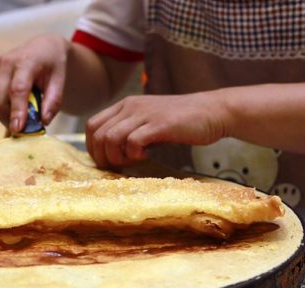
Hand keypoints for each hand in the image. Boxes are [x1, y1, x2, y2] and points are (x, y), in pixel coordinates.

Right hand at [0, 34, 68, 132]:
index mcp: (26, 61)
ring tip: (24, 109)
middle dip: (8, 118)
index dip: (17, 110)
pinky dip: (4, 104)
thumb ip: (53, 101)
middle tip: (24, 129)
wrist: (43, 47)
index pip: (18, 89)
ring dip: (7, 113)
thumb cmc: (53, 64)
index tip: (17, 129)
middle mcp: (6, 61)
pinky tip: (15, 97)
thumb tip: (43, 121)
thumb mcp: (60, 80)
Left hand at [86, 92, 228, 167]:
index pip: (92, 126)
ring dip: (117, 157)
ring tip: (133, 161)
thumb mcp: (148, 121)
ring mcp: (144, 114)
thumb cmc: (180, 122)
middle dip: (103, 157)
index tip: (106, 161)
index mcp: (125, 105)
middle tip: (120, 166)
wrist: (212, 111)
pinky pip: (133, 141)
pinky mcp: (159, 124)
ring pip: (111, 138)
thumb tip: (109, 153)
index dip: (93, 148)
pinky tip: (146, 156)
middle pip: (98, 135)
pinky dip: (134, 155)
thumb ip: (129, 131)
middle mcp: (131, 106)